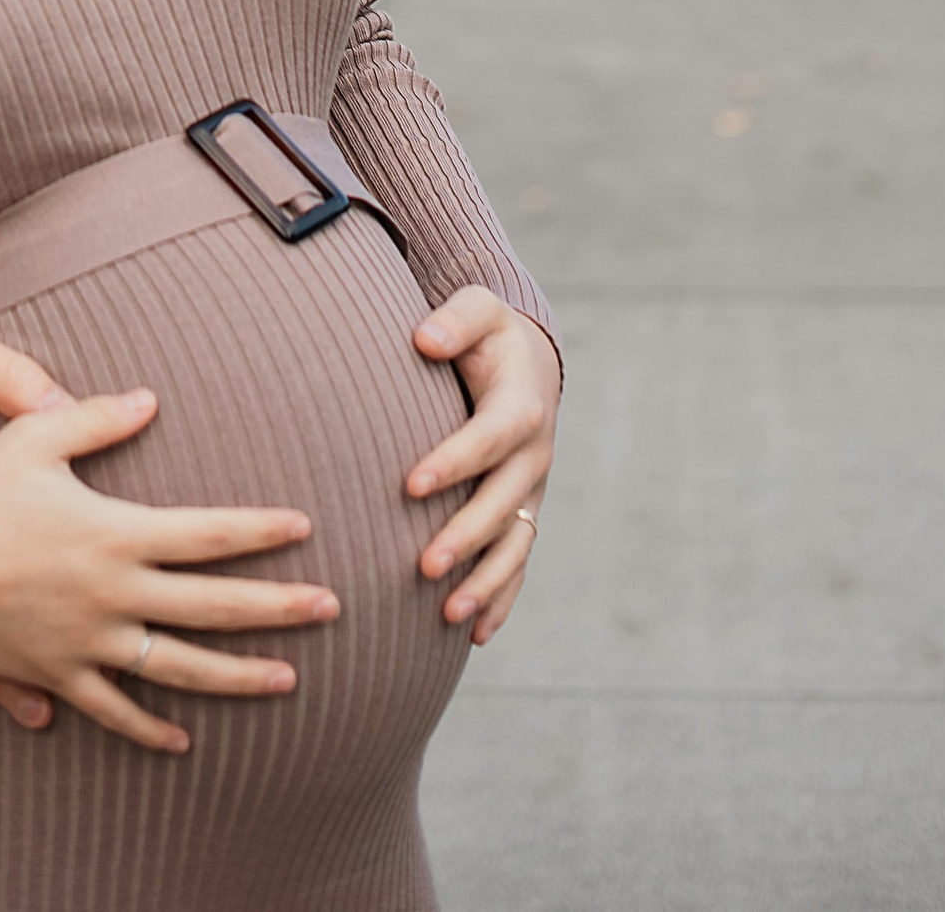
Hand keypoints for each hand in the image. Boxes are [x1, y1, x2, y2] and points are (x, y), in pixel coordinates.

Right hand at [0, 387, 337, 753]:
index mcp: (112, 532)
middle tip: (333, 609)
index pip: (206, 533)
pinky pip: (114, 710)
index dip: (258, 530)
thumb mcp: (30, 439)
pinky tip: (184, 739)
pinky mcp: (57, 676)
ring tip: (288, 680)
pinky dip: (150, 728)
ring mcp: (87, 644)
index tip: (304, 526)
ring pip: (179, 669)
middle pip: (211, 606)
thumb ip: (95, 418)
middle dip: (277, 607)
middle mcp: (111, 594)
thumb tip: (150, 398)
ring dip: (238, 676)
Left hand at [405, 293, 559, 645]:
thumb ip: (455, 320)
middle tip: (424, 566)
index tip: (410, 485)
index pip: (488, 438)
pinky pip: (519, 565)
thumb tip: (424, 338)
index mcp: (521, 407)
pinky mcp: (525, 516)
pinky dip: (501, 600)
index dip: (453, 461)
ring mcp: (531, 493)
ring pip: (514, 547)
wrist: (529, 364)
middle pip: (503, 504)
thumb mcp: (478, 310)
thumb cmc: (489, 335)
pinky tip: (475, 635)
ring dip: (484, 582)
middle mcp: (533, 457)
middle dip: (466, 537)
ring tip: (446, 616)